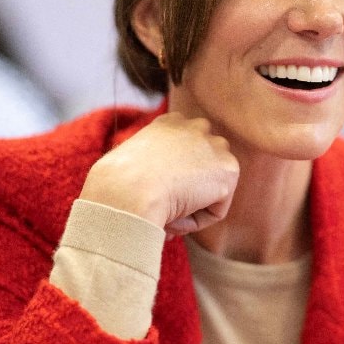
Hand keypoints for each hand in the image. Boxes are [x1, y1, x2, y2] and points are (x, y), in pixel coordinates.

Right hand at [78, 113, 238, 236]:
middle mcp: (196, 127)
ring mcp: (214, 146)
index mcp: (170, 122)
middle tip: (160, 209)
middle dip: (188, 192)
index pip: (184, 153)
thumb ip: (151, 171)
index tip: (153, 196)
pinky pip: (215, 210)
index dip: (171, 181)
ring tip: (163, 213)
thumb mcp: (129, 167)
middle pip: (202, 170)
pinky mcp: (228, 170)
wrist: (127, 190)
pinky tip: (175, 215)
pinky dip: (195, 221)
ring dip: (189, 208)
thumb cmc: (115, 185)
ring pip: (209, 191)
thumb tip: (163, 197)